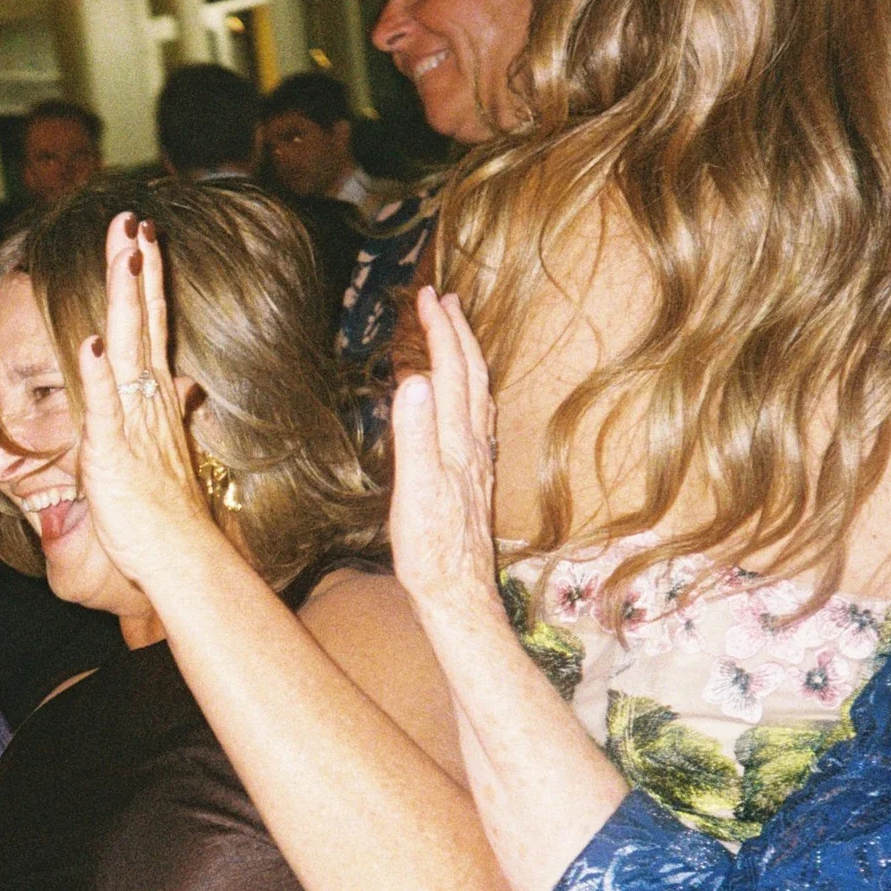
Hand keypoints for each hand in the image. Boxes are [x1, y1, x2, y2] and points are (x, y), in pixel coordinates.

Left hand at [76, 212, 216, 586]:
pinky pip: (104, 406)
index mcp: (155, 397)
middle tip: (132, 219)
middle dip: (137, 268)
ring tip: (124, 253)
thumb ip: (173, 411)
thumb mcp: (166, 450)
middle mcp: (149, 400)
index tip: (143, 237)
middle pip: (143, 321)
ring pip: (128, 348)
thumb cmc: (166, 509)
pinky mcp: (113, 451)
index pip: (151, 327)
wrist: (180, 554)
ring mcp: (133, 422)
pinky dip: (97, 372)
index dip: (146, 281)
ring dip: (125, 300)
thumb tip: (186, 385)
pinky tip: (91, 339)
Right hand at [388, 288, 503, 620]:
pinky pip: (474, 420)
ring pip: (476, 396)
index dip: (441, 332)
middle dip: (456, 333)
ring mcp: (475, 461)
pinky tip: (463, 400)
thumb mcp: (415, 493)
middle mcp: (472, 445)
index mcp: (456, 442)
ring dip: (466, 358)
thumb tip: (415, 382)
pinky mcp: (471, 478)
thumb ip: (414, 437)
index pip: (451, 372)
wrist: (457, 593)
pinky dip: (468, 393)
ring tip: (454, 334)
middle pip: (471, 376)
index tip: (427, 297)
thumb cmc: (430, 551)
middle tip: (441, 299)